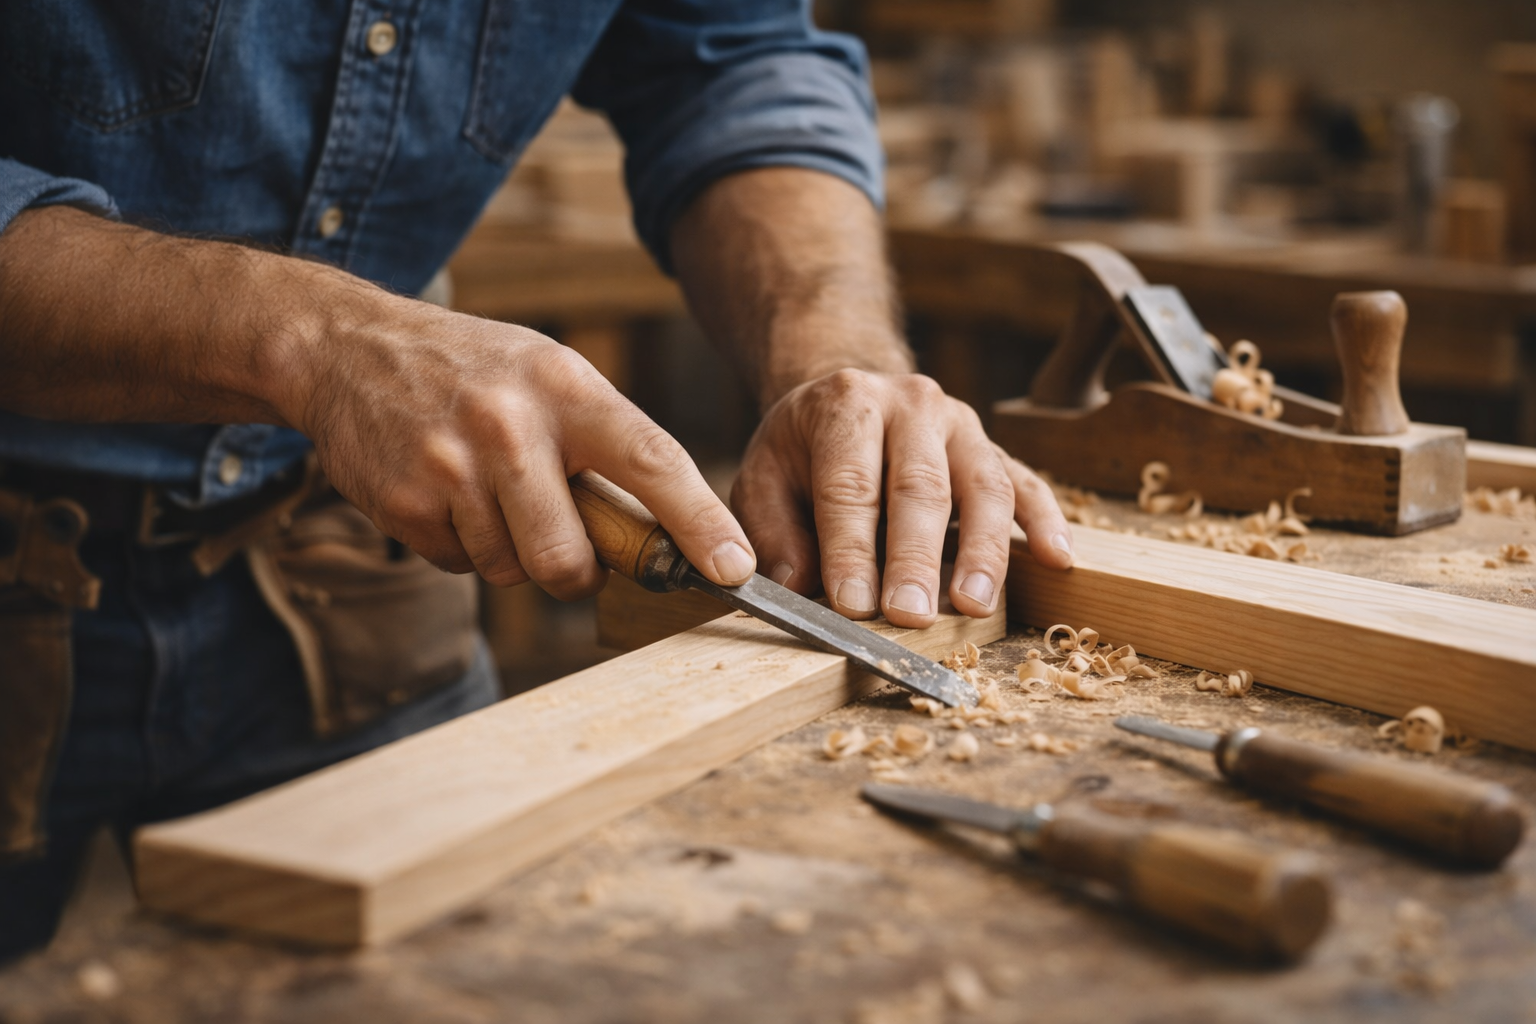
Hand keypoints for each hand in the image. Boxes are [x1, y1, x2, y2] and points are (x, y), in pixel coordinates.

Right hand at [289, 299, 754, 596]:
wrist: (347, 349)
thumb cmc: (475, 371)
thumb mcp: (550, 376)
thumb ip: (605, 445)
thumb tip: (667, 538)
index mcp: (566, 387)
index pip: (652, 459)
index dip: (700, 521)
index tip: (736, 568)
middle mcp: (512, 425)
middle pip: (569, 558)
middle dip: (576, 572)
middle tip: (563, 540)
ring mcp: (451, 465)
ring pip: (514, 569)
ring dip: (510, 550)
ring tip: (488, 490)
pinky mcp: (404, 501)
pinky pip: (461, 565)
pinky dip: (462, 544)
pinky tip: (447, 493)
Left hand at [730, 369, 1072, 626]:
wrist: (849, 400)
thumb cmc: (804, 451)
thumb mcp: (763, 477)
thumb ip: (772, 531)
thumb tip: (795, 586)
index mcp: (848, 406)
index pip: (850, 484)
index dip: (850, 547)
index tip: (852, 603)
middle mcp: (911, 406)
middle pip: (920, 485)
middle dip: (915, 557)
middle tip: (911, 615)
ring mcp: (961, 425)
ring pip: (983, 486)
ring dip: (982, 551)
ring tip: (974, 605)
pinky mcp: (993, 449)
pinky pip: (1026, 484)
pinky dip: (1044, 522)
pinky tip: (1058, 559)